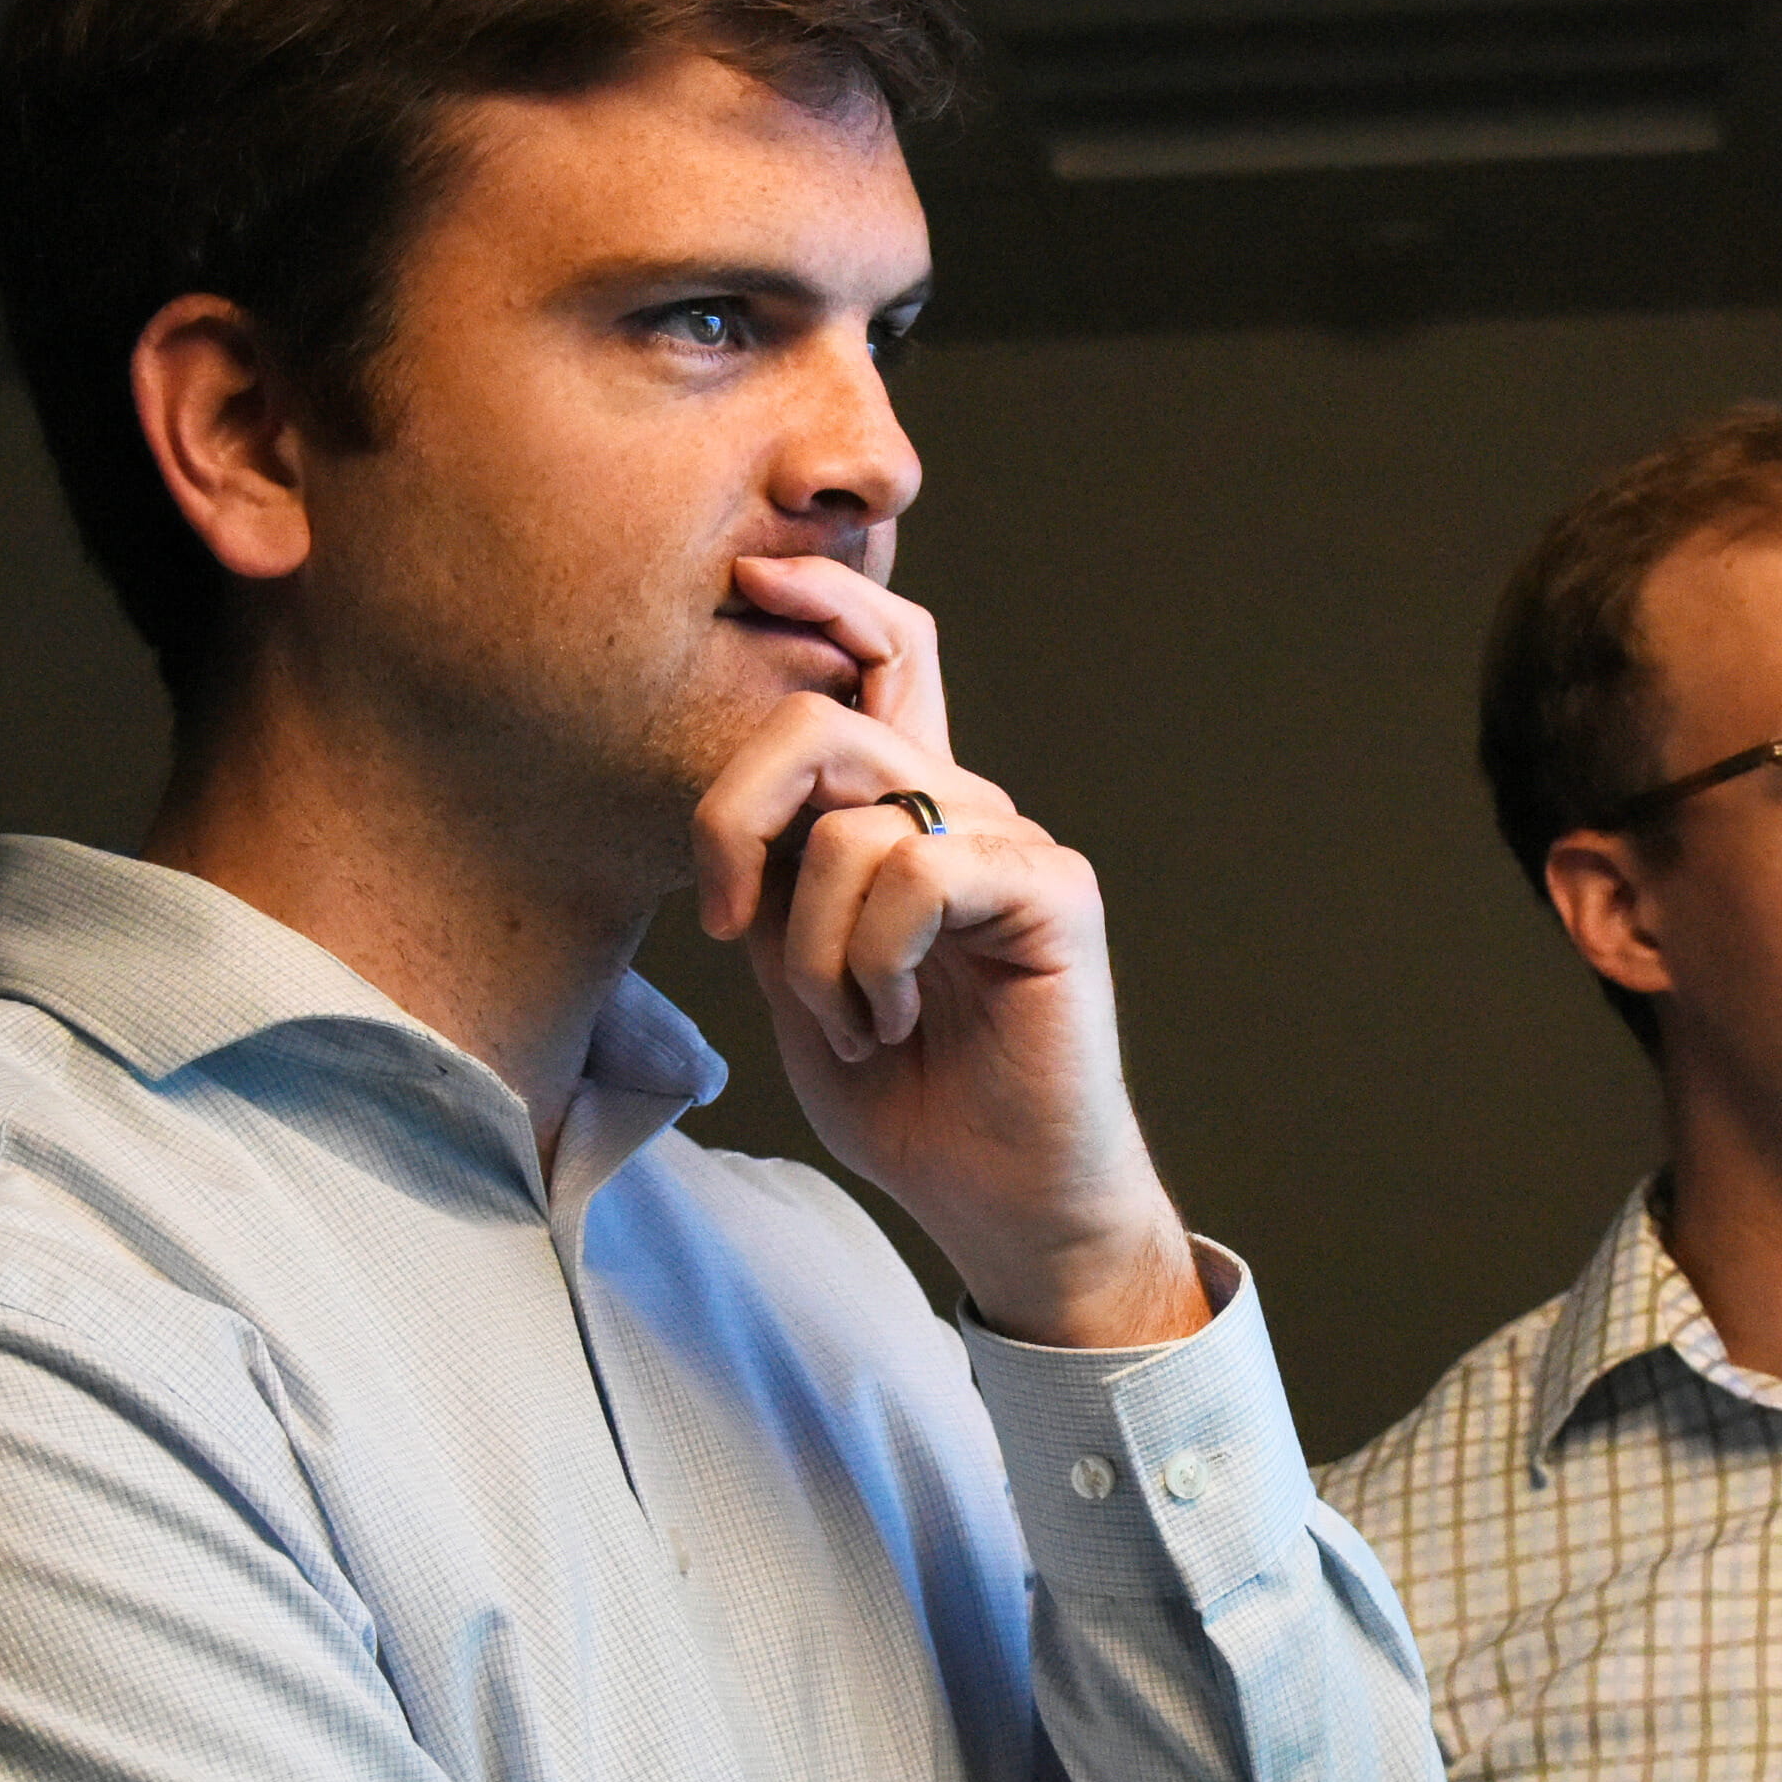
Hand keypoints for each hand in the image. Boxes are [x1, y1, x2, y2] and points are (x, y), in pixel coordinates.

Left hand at [691, 552, 1207, 1347]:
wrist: (1003, 1205)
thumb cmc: (910, 1101)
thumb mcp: (800, 980)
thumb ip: (777, 883)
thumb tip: (741, 812)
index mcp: (906, 817)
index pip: (882, 660)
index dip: (826, 598)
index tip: (753, 576)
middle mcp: (962, 811)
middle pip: (826, 723)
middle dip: (734, 814)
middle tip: (729, 924)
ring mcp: (1012, 844)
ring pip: (852, 825)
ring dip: (816, 952)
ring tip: (862, 1022)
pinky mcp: (1052, 890)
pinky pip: (915, 874)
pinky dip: (873, 962)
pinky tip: (901, 1019)